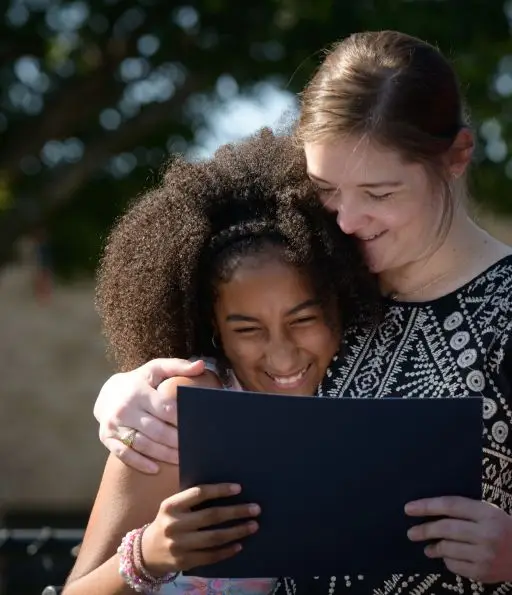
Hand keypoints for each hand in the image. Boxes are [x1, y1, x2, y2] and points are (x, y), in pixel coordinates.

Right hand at [94, 358, 205, 472]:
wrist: (107, 393)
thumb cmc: (139, 381)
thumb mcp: (156, 369)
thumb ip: (178, 366)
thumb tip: (201, 365)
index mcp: (138, 391)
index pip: (165, 408)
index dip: (182, 419)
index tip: (197, 425)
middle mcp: (125, 409)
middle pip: (156, 430)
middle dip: (176, 440)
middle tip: (194, 447)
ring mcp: (114, 425)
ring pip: (143, 444)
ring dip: (163, 454)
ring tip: (182, 459)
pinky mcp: (107, 438)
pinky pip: (124, 454)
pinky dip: (140, 463)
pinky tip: (156, 469)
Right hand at [142, 483, 259, 573]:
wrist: (146, 552)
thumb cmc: (167, 522)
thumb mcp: (173, 507)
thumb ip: (191, 500)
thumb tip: (226, 491)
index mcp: (171, 505)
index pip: (199, 493)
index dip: (220, 490)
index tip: (239, 488)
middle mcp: (174, 524)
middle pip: (211, 516)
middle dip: (236, 512)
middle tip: (256, 509)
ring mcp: (179, 545)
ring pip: (214, 537)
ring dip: (237, 531)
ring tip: (253, 526)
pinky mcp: (185, 561)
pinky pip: (211, 556)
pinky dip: (227, 551)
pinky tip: (239, 545)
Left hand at [405, 496, 511, 582]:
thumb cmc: (502, 528)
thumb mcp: (488, 512)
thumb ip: (464, 510)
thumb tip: (429, 511)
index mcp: (486, 513)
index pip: (450, 505)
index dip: (427, 506)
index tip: (408, 509)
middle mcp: (486, 534)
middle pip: (446, 528)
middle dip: (425, 530)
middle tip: (411, 533)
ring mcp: (485, 555)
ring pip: (448, 549)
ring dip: (434, 547)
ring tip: (427, 547)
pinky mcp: (484, 573)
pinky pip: (455, 566)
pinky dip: (447, 560)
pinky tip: (446, 557)